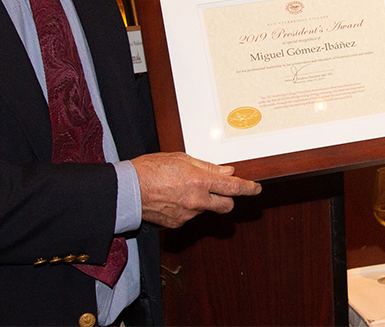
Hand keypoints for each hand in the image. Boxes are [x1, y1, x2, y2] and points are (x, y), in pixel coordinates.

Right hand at [130, 152, 260, 227]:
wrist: (127, 190)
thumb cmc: (151, 169)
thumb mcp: (181, 159)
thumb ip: (207, 167)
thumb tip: (226, 172)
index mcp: (200, 181)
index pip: (233, 188)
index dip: (249, 188)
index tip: (256, 188)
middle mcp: (197, 201)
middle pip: (226, 205)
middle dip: (228, 199)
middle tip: (222, 190)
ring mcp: (187, 215)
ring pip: (206, 209)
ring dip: (203, 201)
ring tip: (183, 188)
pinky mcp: (177, 224)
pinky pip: (190, 216)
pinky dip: (188, 208)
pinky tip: (173, 198)